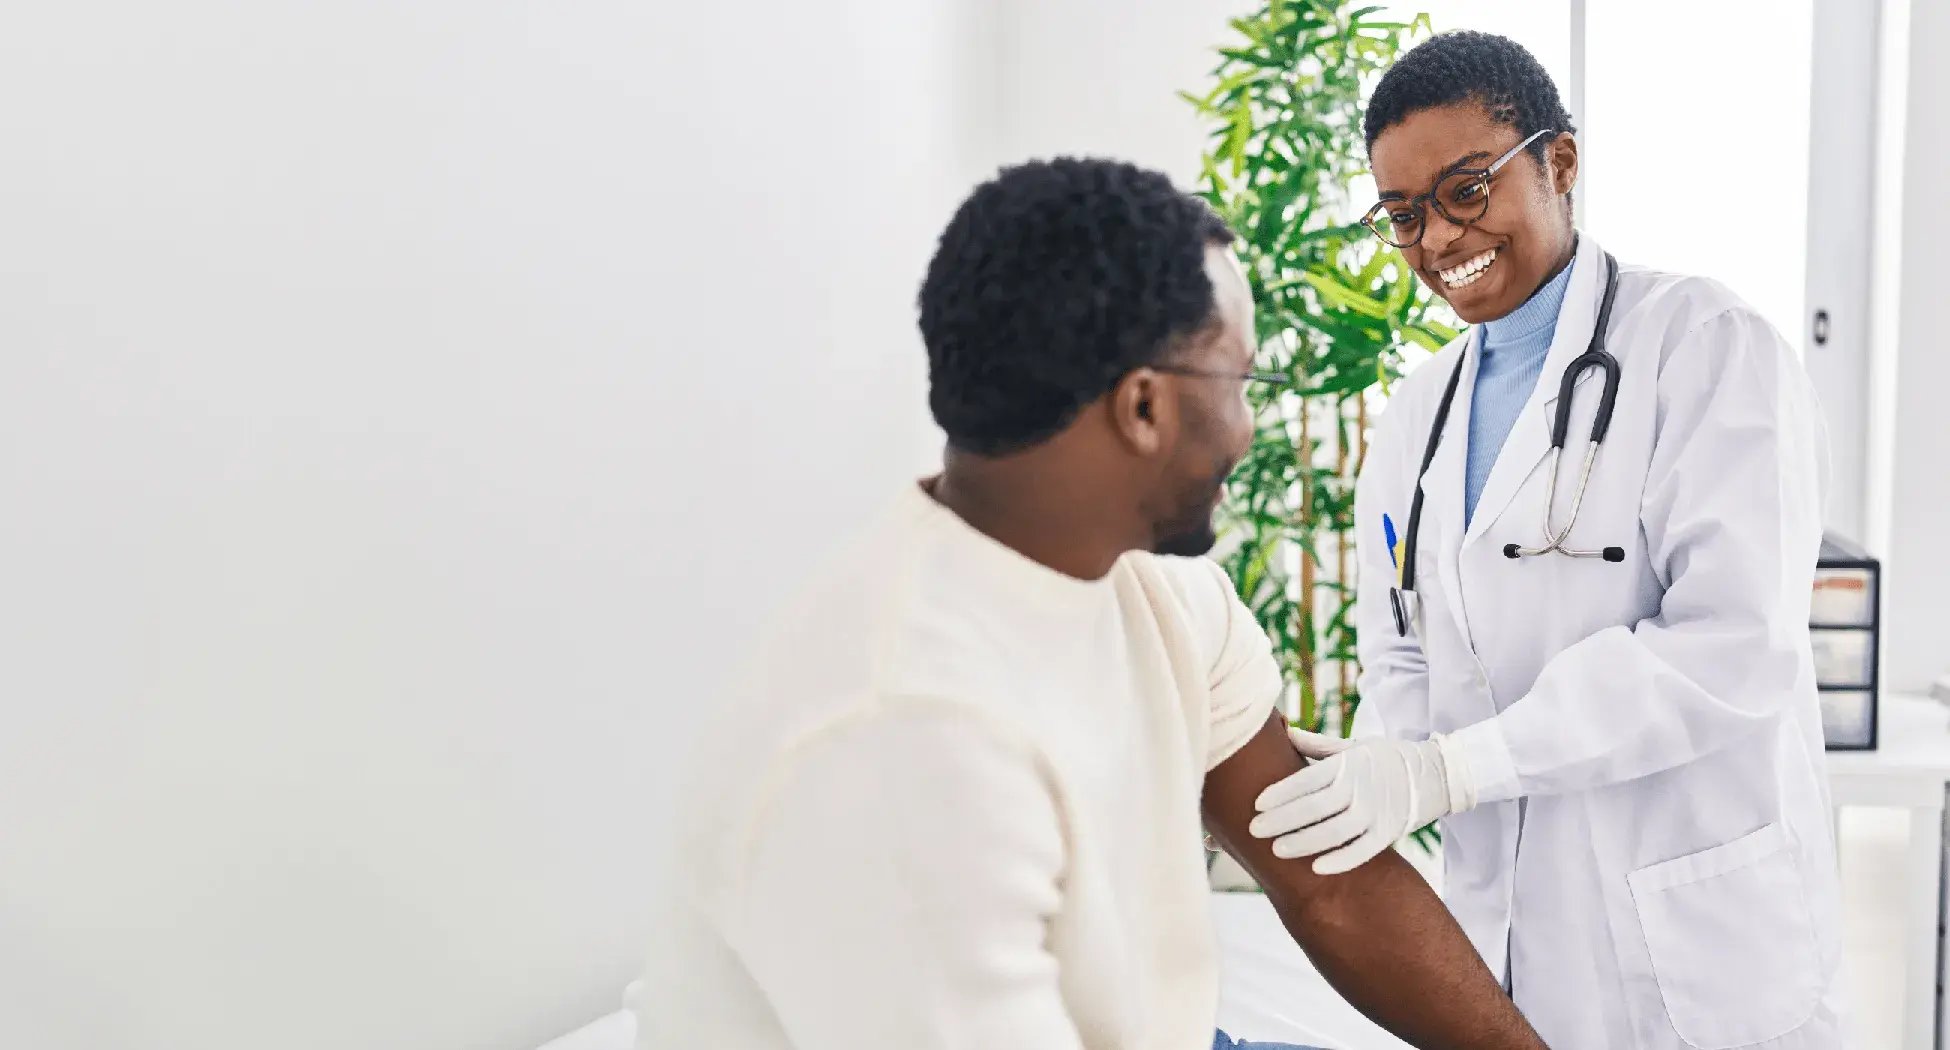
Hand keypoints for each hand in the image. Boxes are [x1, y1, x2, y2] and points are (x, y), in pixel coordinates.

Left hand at [1250, 730, 1471, 874]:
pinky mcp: (1390, 833)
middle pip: (1315, 807)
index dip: (1280, 792)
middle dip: (1281, 820)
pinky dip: (1340, 861)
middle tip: (1254, 829)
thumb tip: (1283, 730)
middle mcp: (1361, 787)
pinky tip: (1315, 868)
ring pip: (1334, 832)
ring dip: (1304, 842)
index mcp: (1347, 764)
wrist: (1435, 774)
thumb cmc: (1385, 758)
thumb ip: (1317, 745)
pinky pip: (1362, 851)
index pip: (1307, 779)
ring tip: (1276, 849)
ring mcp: (1377, 812)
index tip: (1255, 803)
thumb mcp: (1353, 746)